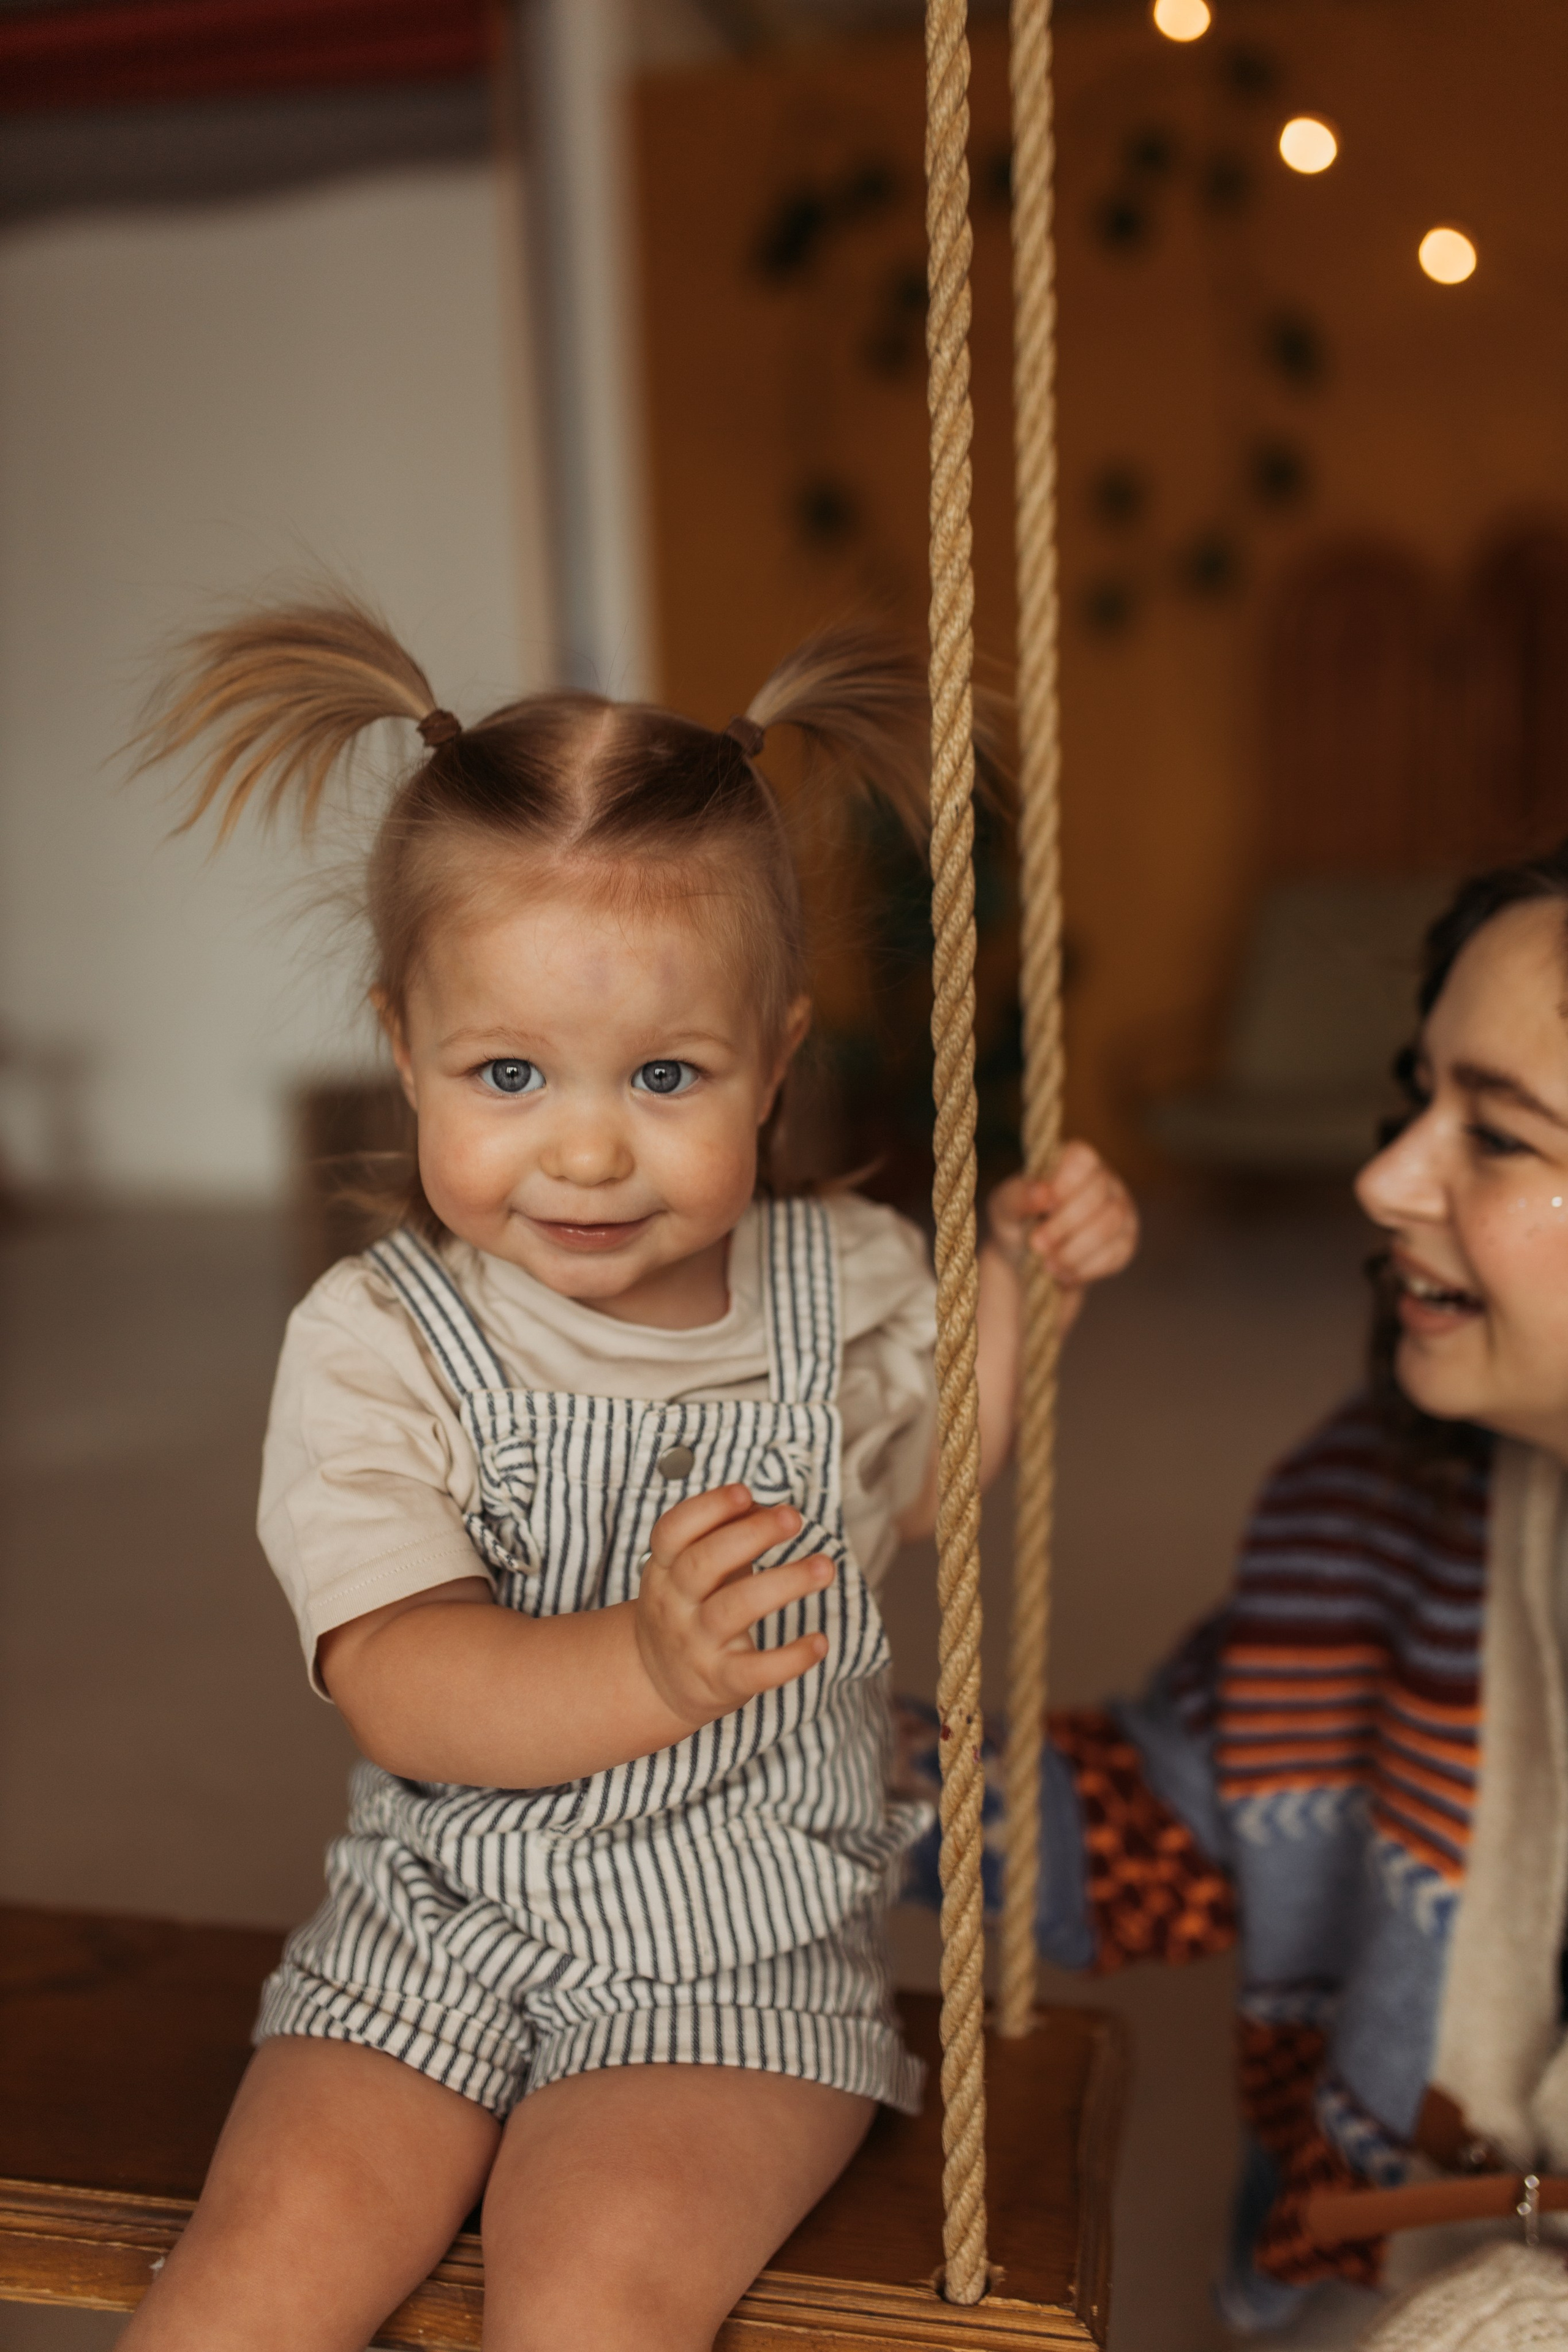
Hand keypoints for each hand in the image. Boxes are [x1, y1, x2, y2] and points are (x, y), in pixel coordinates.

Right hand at [634, 1483, 833, 1730]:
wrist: (658, 1682)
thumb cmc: (691, 1609)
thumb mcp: (691, 1570)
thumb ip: (726, 1536)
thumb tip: (771, 1509)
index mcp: (665, 1568)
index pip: (673, 1531)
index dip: (707, 1509)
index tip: (745, 1492)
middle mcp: (675, 1604)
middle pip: (704, 1562)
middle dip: (751, 1535)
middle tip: (793, 1518)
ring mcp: (696, 1644)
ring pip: (734, 1609)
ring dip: (784, 1583)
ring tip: (824, 1567)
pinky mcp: (721, 1680)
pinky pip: (755, 1671)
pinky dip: (790, 1658)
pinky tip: (820, 1641)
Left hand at [988, 1140, 1138, 1291]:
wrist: (1030, 1258)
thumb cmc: (1018, 1221)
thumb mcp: (1005, 1207)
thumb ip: (1017, 1196)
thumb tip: (1042, 1193)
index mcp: (1074, 1161)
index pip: (1083, 1157)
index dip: (1066, 1181)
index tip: (1044, 1205)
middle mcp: (1103, 1180)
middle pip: (1097, 1195)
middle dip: (1064, 1224)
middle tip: (1037, 1244)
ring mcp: (1120, 1210)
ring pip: (1109, 1225)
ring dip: (1075, 1250)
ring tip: (1048, 1265)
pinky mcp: (1125, 1242)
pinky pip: (1116, 1253)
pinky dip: (1087, 1267)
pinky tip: (1065, 1275)